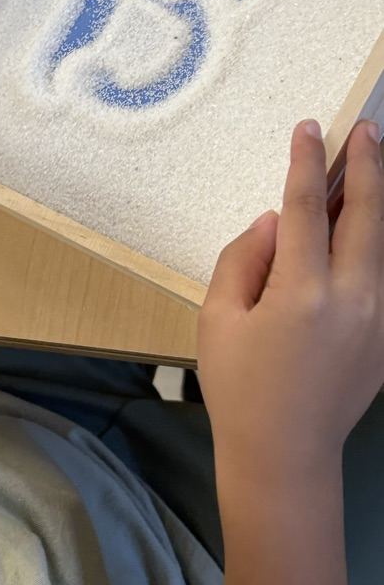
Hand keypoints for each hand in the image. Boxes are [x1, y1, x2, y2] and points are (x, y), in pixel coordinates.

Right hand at [198, 118, 383, 477]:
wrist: (285, 456)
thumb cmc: (240, 387)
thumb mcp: (217, 317)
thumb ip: (242, 257)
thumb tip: (272, 222)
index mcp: (303, 293)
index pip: (305, 208)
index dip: (306, 162)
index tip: (310, 128)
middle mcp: (354, 300)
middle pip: (367, 215)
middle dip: (367, 165)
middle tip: (366, 130)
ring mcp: (380, 320)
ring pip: (383, 243)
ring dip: (375, 200)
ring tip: (369, 164)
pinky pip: (381, 275)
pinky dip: (372, 242)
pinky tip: (359, 226)